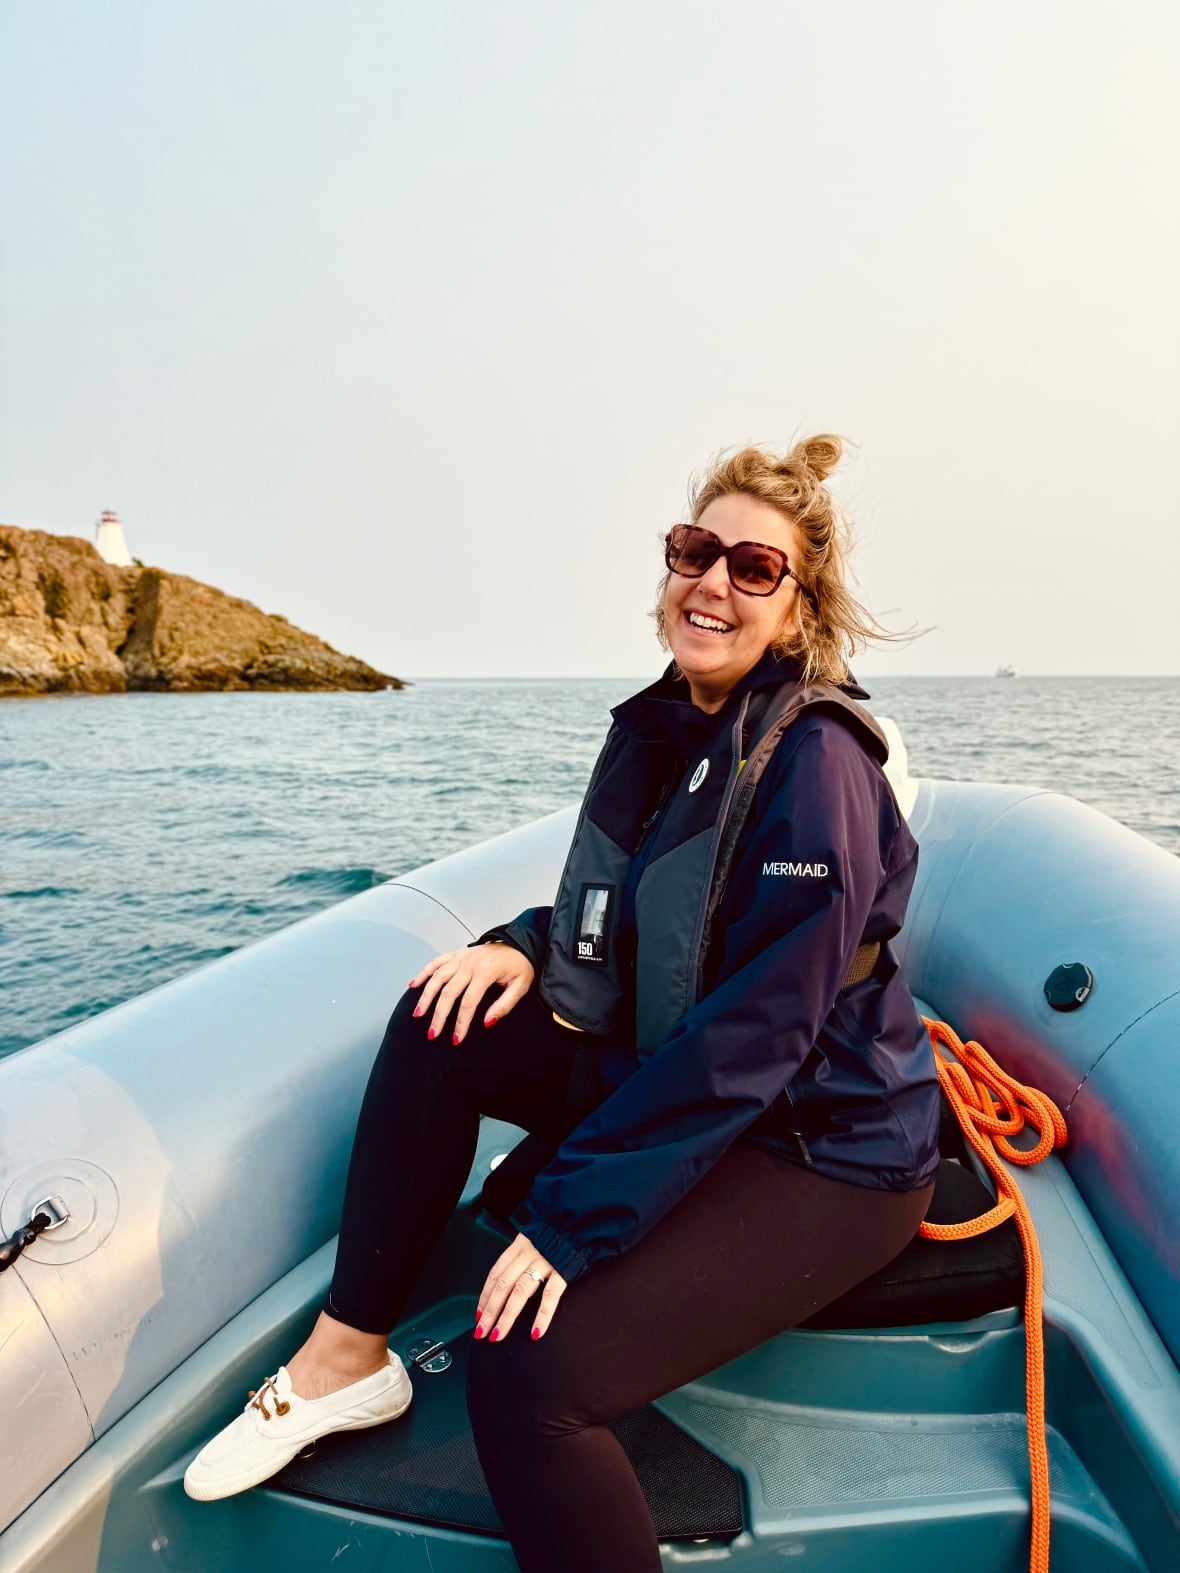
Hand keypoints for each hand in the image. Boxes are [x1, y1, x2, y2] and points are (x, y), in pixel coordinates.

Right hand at [409, 943, 534, 1044]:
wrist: (521, 942)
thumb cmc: (521, 965)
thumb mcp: (520, 987)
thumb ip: (504, 1006)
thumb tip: (486, 1023)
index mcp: (486, 972)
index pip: (468, 1003)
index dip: (461, 1023)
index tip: (456, 1039)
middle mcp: (470, 963)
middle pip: (448, 992)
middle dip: (439, 1015)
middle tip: (432, 1033)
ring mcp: (462, 957)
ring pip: (437, 977)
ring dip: (426, 996)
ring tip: (418, 1013)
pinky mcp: (458, 953)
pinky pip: (436, 962)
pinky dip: (424, 972)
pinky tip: (413, 985)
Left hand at [475, 1233, 566, 1342]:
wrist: (580, 1219)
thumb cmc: (558, 1232)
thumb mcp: (534, 1237)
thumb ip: (521, 1255)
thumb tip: (509, 1281)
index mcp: (519, 1246)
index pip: (495, 1274)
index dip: (485, 1296)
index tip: (478, 1314)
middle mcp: (528, 1254)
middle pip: (503, 1286)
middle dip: (490, 1311)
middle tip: (481, 1331)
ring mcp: (545, 1263)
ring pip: (520, 1293)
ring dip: (507, 1316)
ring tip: (498, 1334)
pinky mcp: (563, 1271)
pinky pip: (550, 1296)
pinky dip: (542, 1316)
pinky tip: (535, 1332)